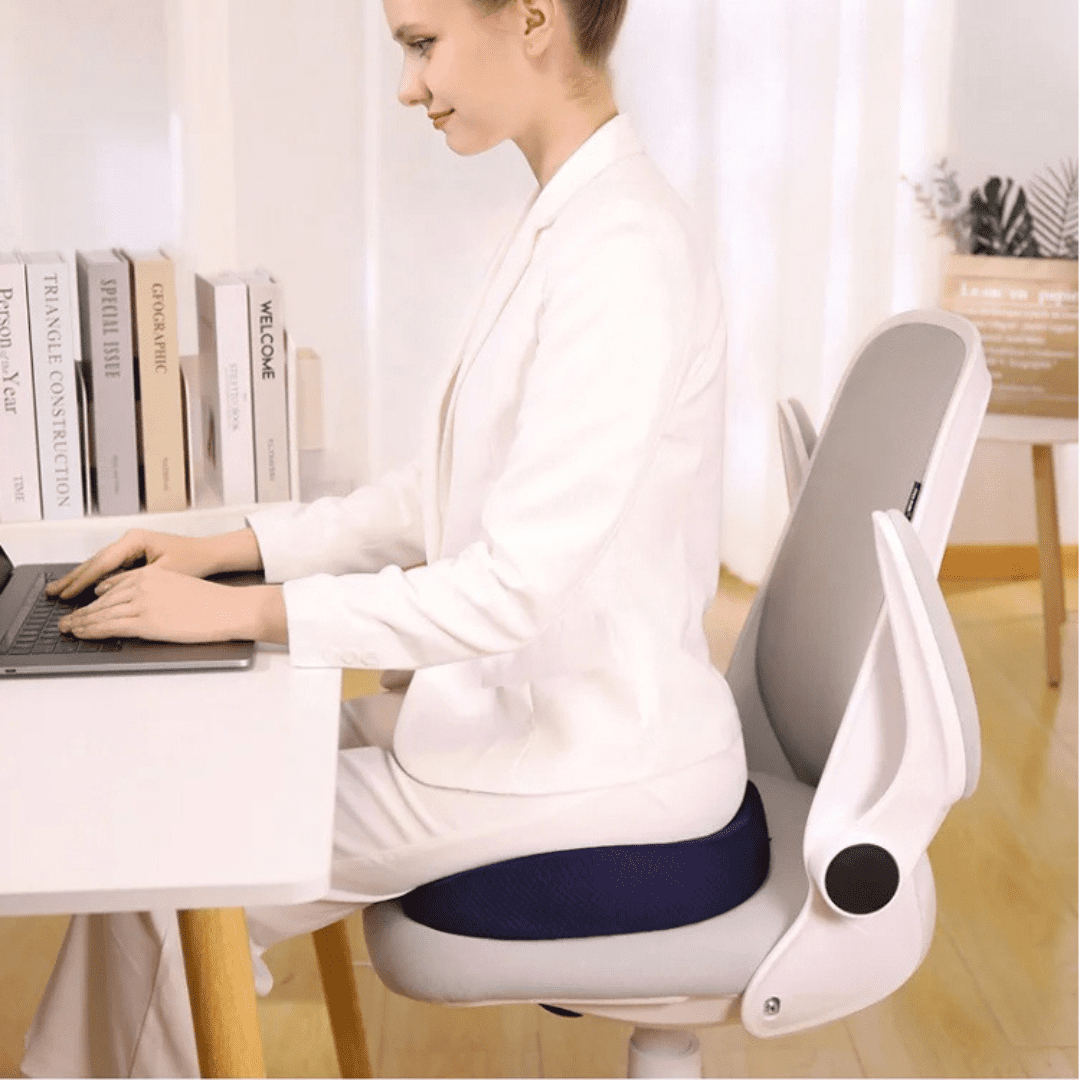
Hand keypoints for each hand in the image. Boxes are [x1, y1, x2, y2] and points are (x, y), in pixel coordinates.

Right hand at [46, 528, 259, 600]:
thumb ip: (132, 581)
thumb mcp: (162, 574)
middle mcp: (130, 540)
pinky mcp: (135, 554)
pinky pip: (110, 567)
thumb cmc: (193, 561)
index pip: (102, 562)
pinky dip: (95, 578)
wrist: (211, 554)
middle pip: (95, 561)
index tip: (66, 593)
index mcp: (135, 540)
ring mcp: (132, 546)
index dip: (82, 580)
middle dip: (74, 578)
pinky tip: (82, 588)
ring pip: (100, 564)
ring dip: (81, 578)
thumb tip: (102, 590)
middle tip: (53, 592)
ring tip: (60, 591)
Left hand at [57, 564, 287, 644]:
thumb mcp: (179, 587)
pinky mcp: (144, 621)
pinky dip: (91, 630)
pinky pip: (109, 625)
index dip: (95, 598)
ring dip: (81, 621)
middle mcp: (142, 584)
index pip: (113, 585)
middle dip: (82, 611)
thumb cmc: (212, 602)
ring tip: (68, 629)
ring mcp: (141, 602)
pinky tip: (82, 633)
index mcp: (151, 574)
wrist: (228, 608)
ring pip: (101, 612)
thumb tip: (141, 603)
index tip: (85, 605)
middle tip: (66, 620)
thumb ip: (156, 591)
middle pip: (102, 599)